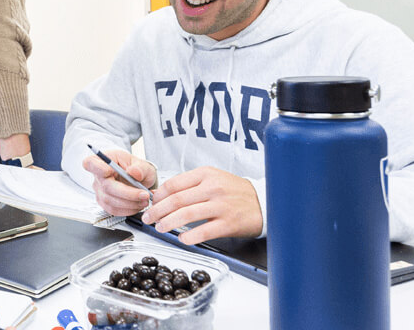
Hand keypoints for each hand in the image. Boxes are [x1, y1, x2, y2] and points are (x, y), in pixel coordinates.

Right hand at [82, 148, 156, 215]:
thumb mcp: (143, 164)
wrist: (139, 180)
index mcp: (104, 160)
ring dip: (130, 203)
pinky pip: (113, 210)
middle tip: (144, 194)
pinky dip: (128, 210)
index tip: (110, 170)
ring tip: (144, 200)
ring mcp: (99, 191)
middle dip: (127, 193)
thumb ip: (140, 168)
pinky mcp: (104, 203)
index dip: (98, 168)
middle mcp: (98, 176)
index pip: (90, 163)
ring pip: (110, 201)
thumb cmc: (137, 169)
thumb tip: (134, 172)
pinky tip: (137, 205)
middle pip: (106, 186)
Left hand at [140, 166, 261, 244]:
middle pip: (176, 200)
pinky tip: (182, 239)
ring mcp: (221, 206)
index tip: (151, 203)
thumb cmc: (235, 191)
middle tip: (148, 218)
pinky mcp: (228, 223)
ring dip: (168, 223)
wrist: (265, 201)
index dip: (158, 195)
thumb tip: (162, 194)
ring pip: (186, 215)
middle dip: (157, 211)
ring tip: (160, 228)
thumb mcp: (213, 179)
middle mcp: (212, 188)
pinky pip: (204, 231)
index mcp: (206, 174)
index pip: (173, 184)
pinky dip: (189, 236)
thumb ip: (190, 185)